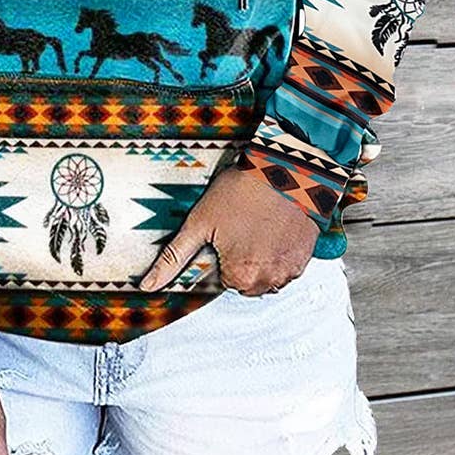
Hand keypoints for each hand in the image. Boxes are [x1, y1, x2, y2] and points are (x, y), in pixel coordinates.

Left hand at [139, 165, 318, 294]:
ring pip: (268, 274)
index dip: (222, 252)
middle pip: (246, 280)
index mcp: (240, 277)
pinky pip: (288, 265)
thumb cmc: (243, 191)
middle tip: (242, 225)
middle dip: (242, 258)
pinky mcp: (306, 257)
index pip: (223, 278)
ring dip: (262, 257)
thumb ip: (174, 258)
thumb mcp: (199, 221)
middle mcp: (268, 281)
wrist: (287, 169)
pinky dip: (281, 251)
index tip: (226, 231)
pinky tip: (275, 226)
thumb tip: (148, 285)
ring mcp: (290, 270)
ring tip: (259, 224)